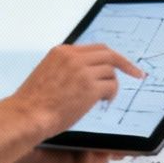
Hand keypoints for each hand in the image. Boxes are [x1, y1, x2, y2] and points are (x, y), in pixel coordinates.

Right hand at [11, 42, 146, 136]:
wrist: (27, 115)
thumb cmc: (32, 102)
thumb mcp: (46, 74)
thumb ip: (66, 68)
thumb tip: (87, 73)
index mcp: (61, 52)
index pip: (93, 48)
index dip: (109, 56)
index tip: (120, 64)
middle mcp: (72, 57)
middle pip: (108, 53)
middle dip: (125, 64)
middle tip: (136, 74)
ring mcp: (82, 71)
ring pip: (111, 71)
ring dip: (112, 85)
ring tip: (104, 98)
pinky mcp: (90, 87)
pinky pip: (111, 86)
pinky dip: (111, 95)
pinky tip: (104, 102)